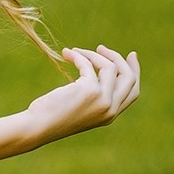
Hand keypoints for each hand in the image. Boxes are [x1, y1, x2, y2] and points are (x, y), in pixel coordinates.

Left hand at [24, 45, 140, 143]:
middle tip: (101, 48)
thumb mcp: (81, 106)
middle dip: (117, 58)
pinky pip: (89, 64)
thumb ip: (96, 94)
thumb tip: (104, 66)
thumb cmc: (53, 115)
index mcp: (111, 115)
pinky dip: (79, 56)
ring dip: (92, 54)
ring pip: (110, 67)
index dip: (134, 71)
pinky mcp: (90, 90)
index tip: (131, 55)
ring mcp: (103, 100)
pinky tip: (67, 54)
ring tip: (75, 51)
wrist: (39, 126)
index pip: (133, 91)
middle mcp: (111, 109)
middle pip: (129, 77)